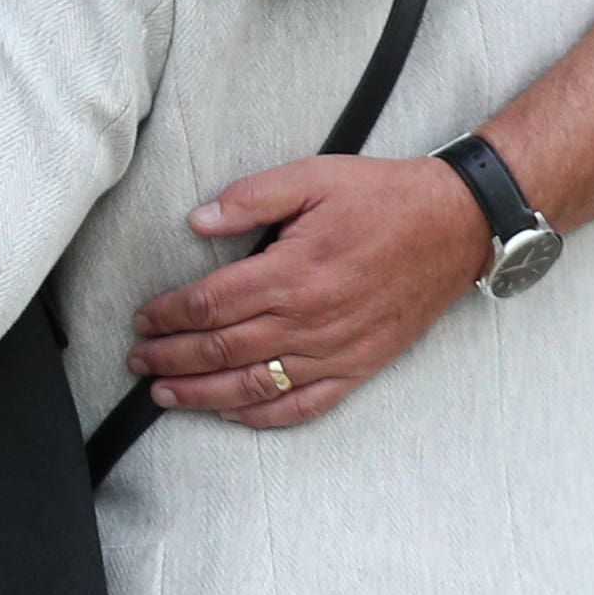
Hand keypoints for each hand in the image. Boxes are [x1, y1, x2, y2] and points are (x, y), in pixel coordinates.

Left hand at [122, 154, 491, 427]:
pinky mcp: (361, 367)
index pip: (208, 305)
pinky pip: (306, 405)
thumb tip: (197, 220)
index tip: (141, 321)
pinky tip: (233, 415)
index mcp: (291, 272)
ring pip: (255, 386)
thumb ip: (251, 198)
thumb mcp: (312, 178)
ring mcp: (336, 350)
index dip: (167, 317)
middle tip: (137, 362)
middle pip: (222, 350)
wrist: (456, 226)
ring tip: (165, 396)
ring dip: (203, 395)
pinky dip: (265, 416)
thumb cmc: (381, 199)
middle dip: (171, 359)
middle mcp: (309, 319)